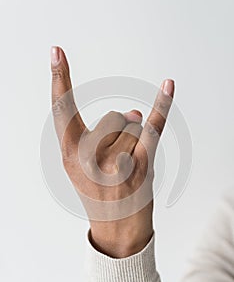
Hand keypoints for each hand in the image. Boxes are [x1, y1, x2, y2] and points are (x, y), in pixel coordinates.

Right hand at [51, 46, 173, 257]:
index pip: (62, 110)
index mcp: (70, 154)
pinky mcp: (139, 168)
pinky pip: (153, 129)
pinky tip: (168, 85)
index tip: (56, 51)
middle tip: (119, 156)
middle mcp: (87, 159)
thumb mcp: (84, 167)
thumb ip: (102, 134)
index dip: (59, 79)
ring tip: (130, 165)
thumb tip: (135, 113)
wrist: (115, 230)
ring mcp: (113, 165)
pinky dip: (163, 105)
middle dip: (122, 129)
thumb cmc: (99, 193)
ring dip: (136, 139)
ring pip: (134, 123)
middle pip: (114, 117)